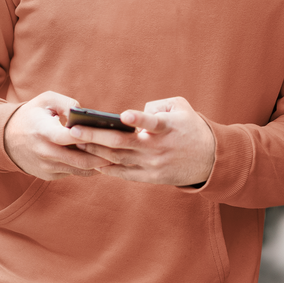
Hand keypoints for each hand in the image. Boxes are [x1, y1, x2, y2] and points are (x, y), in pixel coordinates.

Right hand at [4, 91, 111, 178]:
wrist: (6, 139)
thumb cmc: (31, 114)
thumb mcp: (45, 100)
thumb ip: (67, 103)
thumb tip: (85, 113)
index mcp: (42, 131)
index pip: (68, 138)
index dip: (87, 137)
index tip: (106, 134)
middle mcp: (44, 152)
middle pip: (79, 160)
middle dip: (101, 156)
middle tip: (122, 151)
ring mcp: (46, 167)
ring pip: (79, 170)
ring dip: (98, 165)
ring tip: (117, 157)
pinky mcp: (49, 175)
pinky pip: (72, 173)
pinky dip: (87, 168)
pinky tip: (102, 161)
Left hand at [69, 96, 215, 185]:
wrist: (210, 159)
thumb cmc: (191, 127)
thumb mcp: (180, 107)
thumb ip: (156, 105)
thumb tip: (132, 117)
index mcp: (168, 128)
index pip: (152, 122)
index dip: (139, 119)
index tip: (123, 115)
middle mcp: (158, 148)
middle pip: (123, 143)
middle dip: (96, 136)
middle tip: (74, 130)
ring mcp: (153, 165)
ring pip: (119, 159)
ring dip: (95, 151)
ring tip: (75, 143)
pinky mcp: (150, 177)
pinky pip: (124, 174)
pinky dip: (108, 168)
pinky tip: (92, 161)